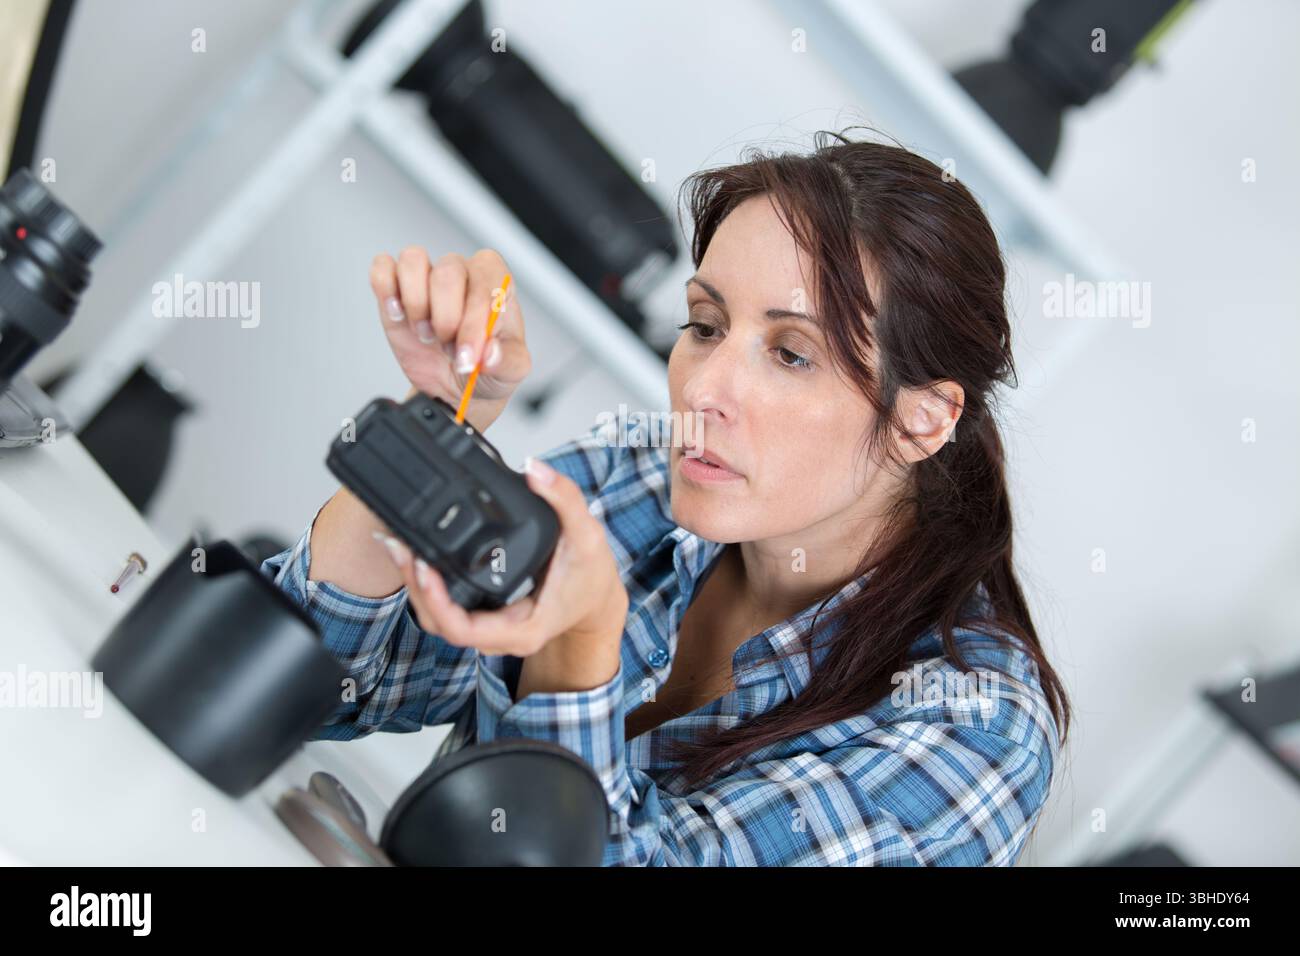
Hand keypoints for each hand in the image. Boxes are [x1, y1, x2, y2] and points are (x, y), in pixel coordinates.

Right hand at [370, 247, 530, 431]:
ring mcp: (428, 277)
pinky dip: (386, 291)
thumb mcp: (510, 371)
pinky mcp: (397, 287)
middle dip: (445, 320)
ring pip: (413, 261)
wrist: (455, 385)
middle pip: (447, 274)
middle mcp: (463, 272)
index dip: (473, 322)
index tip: (467, 356)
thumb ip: (507, 362)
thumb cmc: (485, 366)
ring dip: (416, 304)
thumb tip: (490, 352)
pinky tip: (398, 316)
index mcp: (496, 284)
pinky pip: (383, 268)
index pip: (484, 285)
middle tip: (448, 347)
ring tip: (425, 332)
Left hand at [379, 456, 629, 666]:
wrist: (599, 601)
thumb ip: (565, 498)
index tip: (424, 568)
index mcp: (523, 628)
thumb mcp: (587, 534)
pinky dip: (428, 586)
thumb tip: (536, 469)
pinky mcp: (483, 615)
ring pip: (439, 619)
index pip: (465, 630)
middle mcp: (501, 636)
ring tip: (399, 548)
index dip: (437, 602)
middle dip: (416, 589)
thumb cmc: (593, 577)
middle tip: (400, 548)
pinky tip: (416, 557)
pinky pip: (448, 609)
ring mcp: (489, 629)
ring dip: (416, 588)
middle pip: (441, 624)